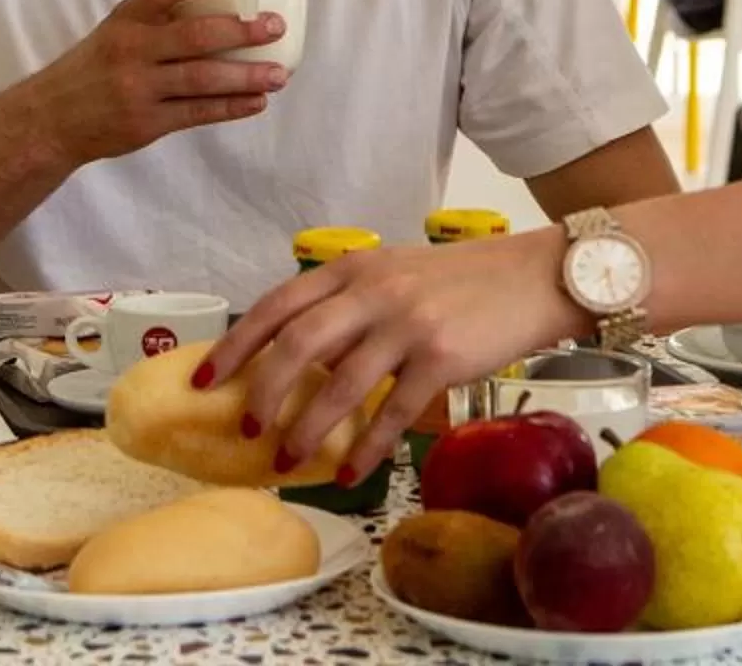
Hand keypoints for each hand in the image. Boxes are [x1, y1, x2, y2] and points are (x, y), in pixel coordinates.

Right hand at [31, 0, 291, 169]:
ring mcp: (138, 88)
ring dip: (247, 76)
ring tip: (280, 75)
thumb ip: (157, 18)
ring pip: (203, 79)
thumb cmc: (95, 67)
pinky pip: (197, 113)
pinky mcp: (146, 123)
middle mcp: (131, 49)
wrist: (51, 119)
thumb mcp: (115, 30)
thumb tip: (226, 4)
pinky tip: (257, 101)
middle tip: (276, 27)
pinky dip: (231, 106)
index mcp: (125, 18)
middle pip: (195, 36)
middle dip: (242, 31)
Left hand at [209, 231, 587, 484]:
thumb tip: (298, 354)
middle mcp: (374, 292)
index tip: (206, 378)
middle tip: (246, 428)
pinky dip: (365, 448)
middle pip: (297, 345)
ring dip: (306, 428)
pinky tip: (351, 473)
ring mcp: (408, 325)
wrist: (536, 276)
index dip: (236, 343)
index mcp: (355, 267)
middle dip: (262, 391)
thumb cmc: (464, 281)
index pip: (278, 304)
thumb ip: (350, 301)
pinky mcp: (442, 359)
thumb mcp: (396, 272)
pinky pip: (392, 413)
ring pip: (339, 384)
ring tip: (286, 460)